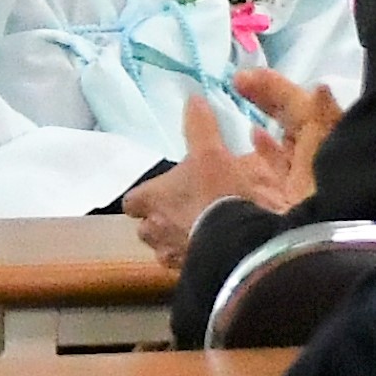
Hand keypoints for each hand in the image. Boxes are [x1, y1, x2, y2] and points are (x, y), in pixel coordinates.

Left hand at [110, 66, 331, 259]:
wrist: (242, 243)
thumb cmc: (218, 193)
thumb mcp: (211, 152)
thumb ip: (199, 126)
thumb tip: (192, 98)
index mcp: (151, 200)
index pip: (132, 201)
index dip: (145, 197)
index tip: (159, 193)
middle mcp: (153, 232)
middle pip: (146, 229)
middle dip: (160, 223)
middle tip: (183, 212)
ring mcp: (172, 258)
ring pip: (165, 250)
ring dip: (178, 243)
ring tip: (202, 233)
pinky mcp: (191, 276)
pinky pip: (188, 268)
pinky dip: (198, 259)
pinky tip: (216, 251)